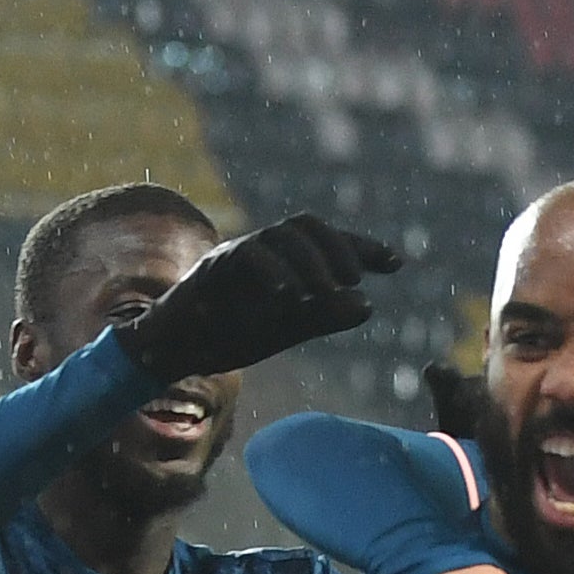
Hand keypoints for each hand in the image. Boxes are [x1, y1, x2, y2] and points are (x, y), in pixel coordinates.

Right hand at [124, 214, 401, 381]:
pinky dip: (272, 270)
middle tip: (355, 280)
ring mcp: (236, 252)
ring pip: (279, 236)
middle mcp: (263, 248)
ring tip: (329, 289)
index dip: (363, 246)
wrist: (176, 348)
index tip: (397, 263)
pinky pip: (245, 256)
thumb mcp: (286, 327)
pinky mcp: (212, 267)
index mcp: (285, 261)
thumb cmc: (229, 332)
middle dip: (337, 247)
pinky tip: (291, 294)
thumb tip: (369, 306)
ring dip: (310, 261)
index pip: (327, 241)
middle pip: (305, 225)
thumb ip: (324, 316)